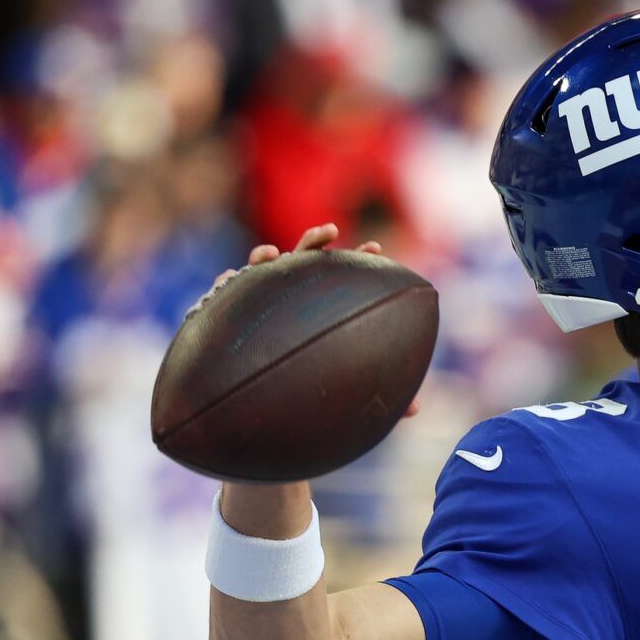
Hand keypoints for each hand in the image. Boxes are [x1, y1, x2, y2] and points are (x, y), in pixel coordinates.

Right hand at [188, 223, 418, 422]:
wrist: (260, 405)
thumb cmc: (306, 391)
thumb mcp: (342, 390)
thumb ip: (373, 392)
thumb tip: (416, 408)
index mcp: (318, 306)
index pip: (340, 276)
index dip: (358, 259)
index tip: (376, 249)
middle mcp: (289, 298)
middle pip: (303, 260)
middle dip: (316, 241)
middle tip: (332, 231)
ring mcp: (258, 300)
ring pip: (260, 269)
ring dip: (264, 255)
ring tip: (273, 254)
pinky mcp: (228, 311)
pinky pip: (223, 294)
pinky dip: (227, 283)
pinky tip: (230, 280)